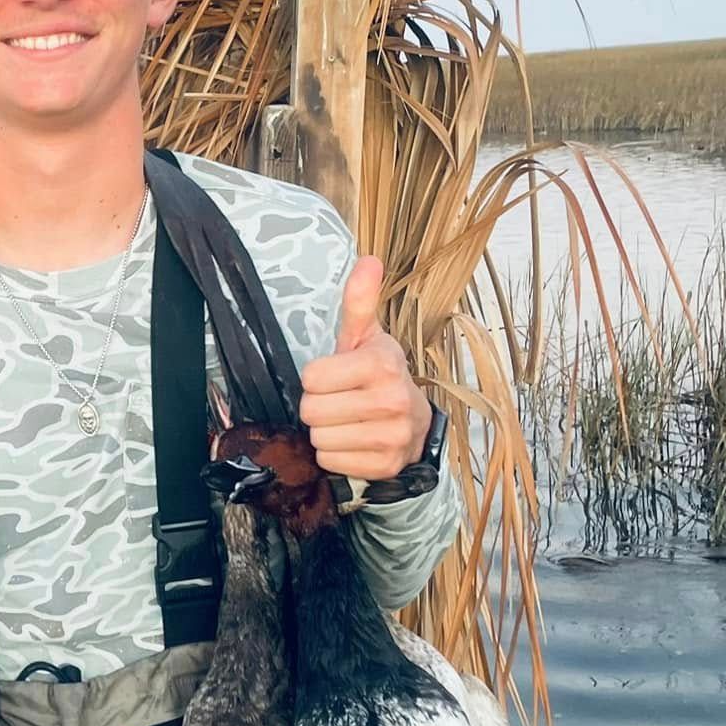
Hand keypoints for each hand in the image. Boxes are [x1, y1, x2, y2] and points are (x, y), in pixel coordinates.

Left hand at [298, 257, 432, 481]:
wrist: (415, 423)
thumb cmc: (378, 375)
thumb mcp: (366, 337)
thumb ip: (359, 302)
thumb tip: (369, 260)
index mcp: (383, 363)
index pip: (310, 378)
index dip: (317, 379)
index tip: (337, 378)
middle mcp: (392, 400)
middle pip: (311, 411)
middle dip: (319, 407)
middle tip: (340, 401)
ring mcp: (392, 436)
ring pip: (319, 439)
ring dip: (326, 432)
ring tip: (348, 422)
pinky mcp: (385, 465)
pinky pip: (330, 462)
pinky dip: (336, 455)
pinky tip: (354, 442)